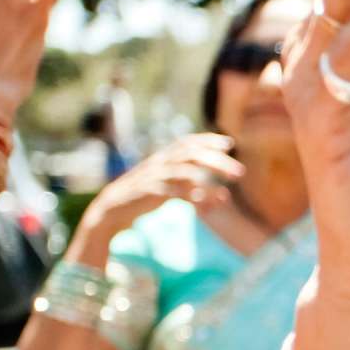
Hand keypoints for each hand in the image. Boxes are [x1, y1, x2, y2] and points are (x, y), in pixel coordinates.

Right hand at [75, 133, 243, 242]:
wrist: (110, 210)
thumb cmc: (143, 198)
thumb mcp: (169, 188)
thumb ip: (193, 188)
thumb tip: (224, 197)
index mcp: (162, 158)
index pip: (187, 142)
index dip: (208, 140)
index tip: (229, 142)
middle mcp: (159, 164)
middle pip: (192, 154)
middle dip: (217, 161)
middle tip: (240, 172)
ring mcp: (153, 177)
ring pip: (185, 171)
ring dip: (208, 179)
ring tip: (227, 193)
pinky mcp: (148, 194)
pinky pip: (173, 193)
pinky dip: (190, 197)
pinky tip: (205, 206)